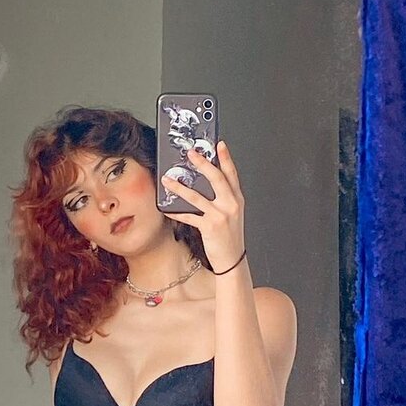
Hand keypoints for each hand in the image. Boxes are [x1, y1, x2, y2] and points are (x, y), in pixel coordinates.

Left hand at [161, 139, 244, 271]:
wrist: (233, 260)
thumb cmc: (230, 237)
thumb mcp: (232, 214)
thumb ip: (223, 198)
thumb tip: (203, 184)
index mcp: (237, 199)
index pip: (231, 174)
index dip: (226, 158)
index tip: (219, 145)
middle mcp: (231, 205)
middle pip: (216, 178)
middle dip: (203, 163)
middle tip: (191, 153)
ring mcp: (220, 216)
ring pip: (197, 196)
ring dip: (179, 187)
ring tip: (167, 179)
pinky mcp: (209, 227)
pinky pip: (189, 216)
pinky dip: (177, 212)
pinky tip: (168, 208)